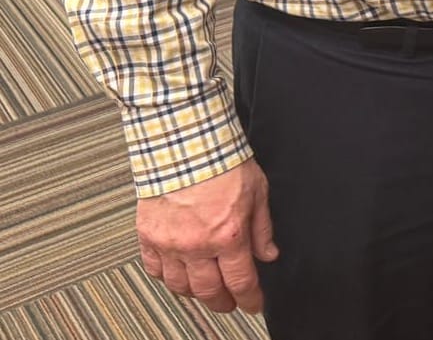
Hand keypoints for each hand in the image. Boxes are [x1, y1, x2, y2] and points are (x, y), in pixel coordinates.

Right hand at [137, 159, 278, 313]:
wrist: (186, 144)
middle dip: (222, 302)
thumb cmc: (223, 162)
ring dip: (195, 293)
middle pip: (209, 291)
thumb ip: (262, 228)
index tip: (253, 304)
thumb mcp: (258, 192)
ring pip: (180, 285)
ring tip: (205, 290)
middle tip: (229, 303)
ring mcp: (169, 243)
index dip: (249, 298)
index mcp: (228, 235)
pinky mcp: (148, 236)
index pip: (241, 281)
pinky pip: (155, 269)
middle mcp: (196, 246)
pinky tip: (177, 273)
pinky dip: (166, 276)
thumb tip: (269, 254)